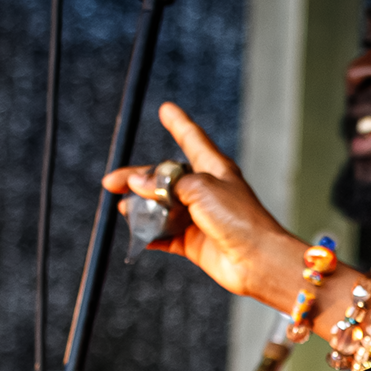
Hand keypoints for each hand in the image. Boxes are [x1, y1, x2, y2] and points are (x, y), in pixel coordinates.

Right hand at [102, 102, 304, 309]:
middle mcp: (206, 191)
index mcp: (214, 169)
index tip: (166, 109)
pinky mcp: (195, 243)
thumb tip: (137, 184)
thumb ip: (165, 183)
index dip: (179, 123)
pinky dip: (150, 235)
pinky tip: (138, 235)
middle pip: (165, 178)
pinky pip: (165, 237)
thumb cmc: (240, 218)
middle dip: (137, 178)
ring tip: (126, 209)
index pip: (192, 139)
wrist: (259, 261)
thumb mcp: (200, 187)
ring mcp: (200, 218)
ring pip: (161, 208)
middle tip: (111, 182)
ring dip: (141, 209)